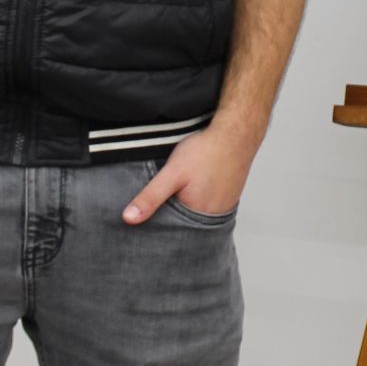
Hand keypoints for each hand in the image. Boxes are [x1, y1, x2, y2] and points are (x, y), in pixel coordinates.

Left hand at [123, 120, 259, 224]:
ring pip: (195, 214)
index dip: (157, 224)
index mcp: (198, 217)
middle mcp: (212, 217)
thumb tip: (129, 218)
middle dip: (170, 215)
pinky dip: (197, 199)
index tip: (147, 217)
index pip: (171, 232)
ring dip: (184, 206)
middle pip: (184, 225)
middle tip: (164, 199)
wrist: (237, 133)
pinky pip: (207, 205)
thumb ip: (150, 197)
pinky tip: (194, 185)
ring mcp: (222, 207)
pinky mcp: (227, 197)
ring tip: (180, 190)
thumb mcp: (172, 173)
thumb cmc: (206, 152)